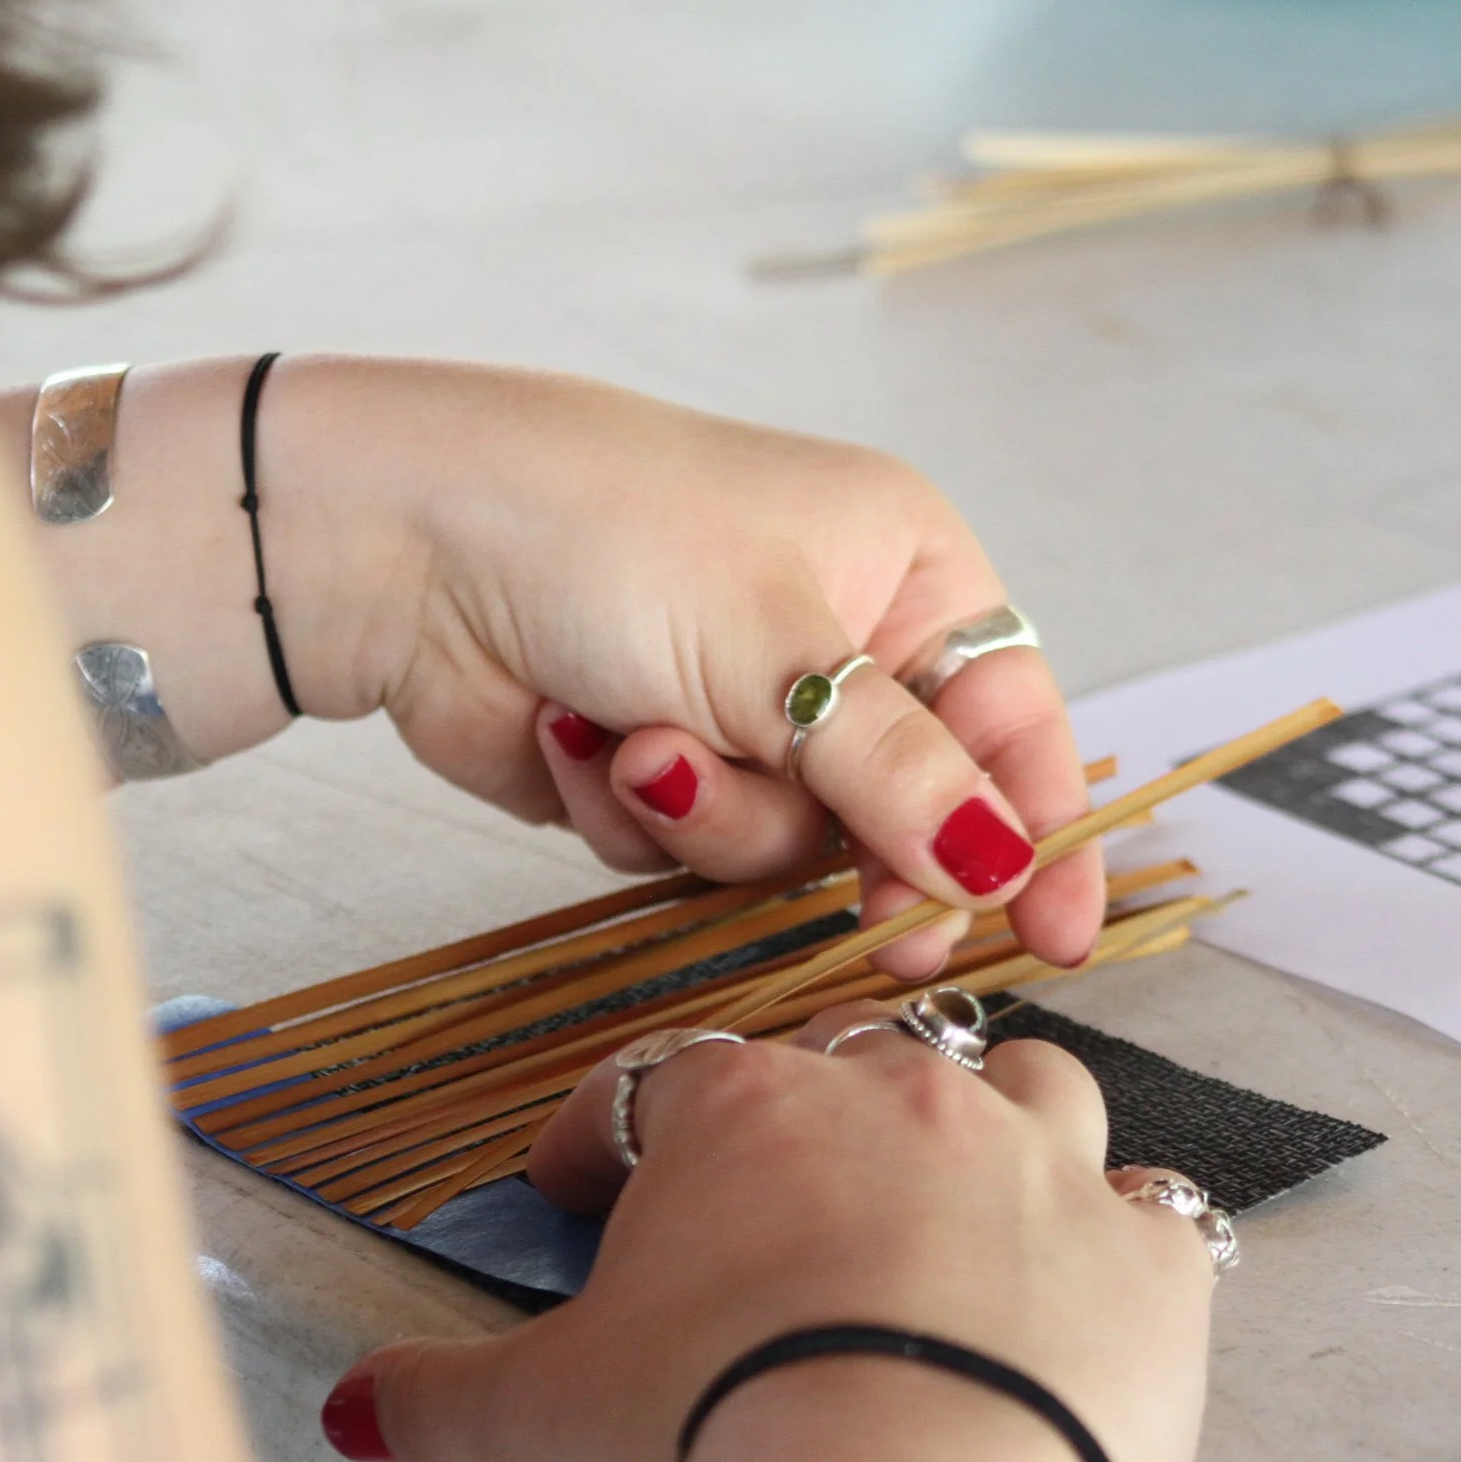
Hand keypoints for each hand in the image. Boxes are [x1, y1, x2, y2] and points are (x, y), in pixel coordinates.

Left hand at [279, 358, 1105, 974]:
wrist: (403, 542)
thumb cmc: (608, 529)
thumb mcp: (781, 649)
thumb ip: (901, 774)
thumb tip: (1005, 864)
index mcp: (903, 569)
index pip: (1012, 721)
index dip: (1040, 832)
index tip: (1057, 932)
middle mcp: (835, 643)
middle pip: (909, 809)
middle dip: (869, 857)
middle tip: (883, 927)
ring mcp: (741, 711)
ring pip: (789, 847)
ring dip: (713, 816)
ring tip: (639, 742)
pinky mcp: (654, 770)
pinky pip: (689, 850)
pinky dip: (634, 811)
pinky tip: (575, 735)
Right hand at [320, 1004, 1214, 1461]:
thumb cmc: (721, 1433)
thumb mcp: (544, 1419)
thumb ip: (438, 1397)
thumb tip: (353, 1406)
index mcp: (739, 1112)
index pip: (651, 1087)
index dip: (604, 1142)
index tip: (582, 1191)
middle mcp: (897, 1097)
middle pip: (849, 1063)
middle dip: (813, 1122)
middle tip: (778, 1209)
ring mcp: (1037, 1162)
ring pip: (1028, 1083)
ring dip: (997, 1130)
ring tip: (960, 1198)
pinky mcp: (1144, 1254)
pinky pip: (1154, 1206)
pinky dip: (1126, 1237)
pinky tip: (1097, 1276)